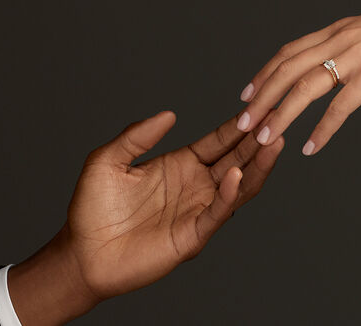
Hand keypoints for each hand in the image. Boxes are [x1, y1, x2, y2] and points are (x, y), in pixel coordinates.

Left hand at [9, 111, 283, 324]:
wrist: (82, 253)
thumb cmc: (91, 209)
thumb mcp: (107, 161)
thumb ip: (136, 136)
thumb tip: (168, 114)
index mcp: (180, 165)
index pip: (218, 142)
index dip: (237, 127)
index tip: (259, 107)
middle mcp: (195, 187)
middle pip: (236, 160)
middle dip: (256, 141)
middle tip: (278, 119)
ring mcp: (197, 211)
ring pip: (237, 186)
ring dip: (256, 166)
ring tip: (271, 143)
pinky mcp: (192, 235)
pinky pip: (217, 213)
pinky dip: (228, 195)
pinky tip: (236, 175)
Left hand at [237, 4, 360, 154]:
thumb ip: (348, 48)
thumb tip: (331, 63)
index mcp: (336, 31)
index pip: (288, 52)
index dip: (264, 74)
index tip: (246, 95)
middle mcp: (339, 40)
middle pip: (287, 70)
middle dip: (261, 98)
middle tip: (242, 123)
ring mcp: (355, 57)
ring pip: (305, 88)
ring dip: (281, 116)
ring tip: (265, 139)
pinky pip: (339, 107)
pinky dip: (322, 129)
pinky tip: (311, 147)